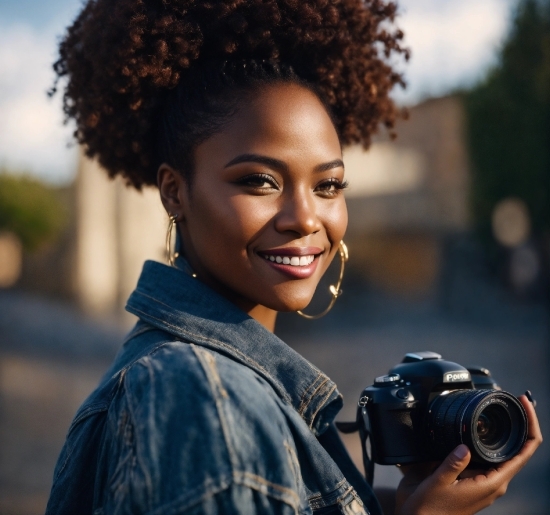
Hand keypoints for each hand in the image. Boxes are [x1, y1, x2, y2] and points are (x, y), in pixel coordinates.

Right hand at [395, 395, 541, 514]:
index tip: (525, 405)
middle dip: (520, 423)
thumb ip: (452, 464)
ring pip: (500, 449)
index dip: (530, 427)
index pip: (524, 452)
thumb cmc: (430, 509)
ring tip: (501, 407)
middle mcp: (492, 479)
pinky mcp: (469, 474)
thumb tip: (464, 446)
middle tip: (515, 400)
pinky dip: (484, 436)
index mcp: (493, 482)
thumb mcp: (439, 483)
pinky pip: (483, 452)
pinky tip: (474, 424)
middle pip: (517, 448)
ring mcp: (482, 477)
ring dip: (503, 429)